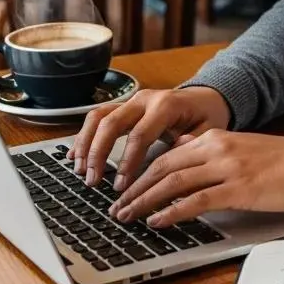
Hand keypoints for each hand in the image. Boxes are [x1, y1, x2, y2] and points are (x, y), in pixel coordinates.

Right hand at [69, 86, 230, 187]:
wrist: (205, 98)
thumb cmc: (206, 116)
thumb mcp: (208, 130)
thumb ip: (191, 144)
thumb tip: (172, 159)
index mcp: (166, 105)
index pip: (139, 134)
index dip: (127, 161)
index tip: (120, 186)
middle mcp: (144, 99)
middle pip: (111, 122)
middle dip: (98, 153)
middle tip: (92, 181)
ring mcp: (131, 101)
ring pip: (98, 117)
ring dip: (86, 144)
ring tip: (80, 170)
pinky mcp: (124, 106)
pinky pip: (98, 117)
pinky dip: (84, 136)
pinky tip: (75, 155)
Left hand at [110, 131, 283, 227]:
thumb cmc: (281, 161)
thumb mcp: (240, 147)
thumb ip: (211, 150)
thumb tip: (184, 150)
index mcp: (214, 137)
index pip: (166, 155)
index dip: (140, 174)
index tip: (124, 190)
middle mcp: (216, 148)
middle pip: (163, 167)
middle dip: (135, 189)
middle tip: (116, 208)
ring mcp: (226, 167)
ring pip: (173, 182)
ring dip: (145, 201)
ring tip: (127, 217)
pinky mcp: (238, 188)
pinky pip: (196, 200)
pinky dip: (172, 211)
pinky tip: (157, 221)